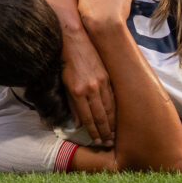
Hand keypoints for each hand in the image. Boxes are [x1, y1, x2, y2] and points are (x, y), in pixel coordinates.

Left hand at [61, 32, 115, 146]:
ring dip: (113, 123)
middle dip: (105, 131)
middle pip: (100, 115)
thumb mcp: (63, 84)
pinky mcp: (107, 76)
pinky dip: (116, 109)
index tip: (97, 141)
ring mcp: (101, 82)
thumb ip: (72, 105)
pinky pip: (113, 96)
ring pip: (109, 107)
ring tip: (114, 134)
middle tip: (109, 143)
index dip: (93, 131)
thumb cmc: (65, 62)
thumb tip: (77, 124)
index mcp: (78, 92)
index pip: (87, 118)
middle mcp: (91, 89)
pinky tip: (118, 117)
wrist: (73, 39)